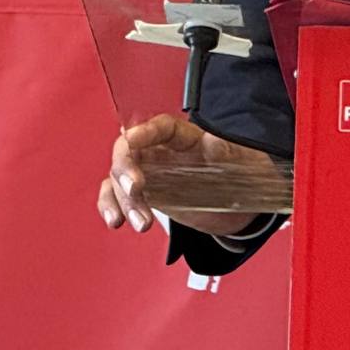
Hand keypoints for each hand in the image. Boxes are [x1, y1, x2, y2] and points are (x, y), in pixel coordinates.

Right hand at [97, 113, 273, 237]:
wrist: (236, 203)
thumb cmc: (236, 172)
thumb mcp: (238, 159)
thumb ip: (225, 150)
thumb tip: (214, 140)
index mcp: (184, 137)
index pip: (159, 127)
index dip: (143, 132)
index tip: (130, 141)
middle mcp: (160, 151)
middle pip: (130, 151)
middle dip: (125, 170)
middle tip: (135, 190)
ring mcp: (148, 172)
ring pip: (119, 178)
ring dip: (122, 200)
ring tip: (142, 223)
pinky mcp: (142, 194)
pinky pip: (115, 196)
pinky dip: (111, 207)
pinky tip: (116, 220)